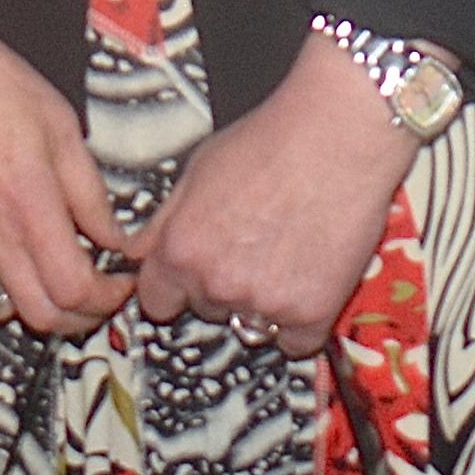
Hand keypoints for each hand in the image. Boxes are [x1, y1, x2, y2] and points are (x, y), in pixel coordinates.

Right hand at [0, 0, 131, 335]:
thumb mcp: (61, 126)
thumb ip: (90, 193)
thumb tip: (113, 242)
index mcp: (29, 203)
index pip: (76, 289)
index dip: (107, 298)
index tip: (119, 284)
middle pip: (40, 315)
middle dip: (78, 314)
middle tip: (93, 292)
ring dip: (30, 305)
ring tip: (45, 277)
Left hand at [130, 30, 422, 357]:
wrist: (339, 134)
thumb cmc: (269, 140)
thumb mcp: (197, 169)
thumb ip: (162, 221)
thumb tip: (135, 253)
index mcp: (180, 250)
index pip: (156, 302)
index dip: (174, 286)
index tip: (193, 274)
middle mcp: (215, 283)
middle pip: (207, 309)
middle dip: (224, 285)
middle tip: (256, 243)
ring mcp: (263, 303)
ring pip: (251, 325)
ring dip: (262, 302)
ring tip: (287, 252)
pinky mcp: (311, 314)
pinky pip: (296, 340)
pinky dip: (302, 319)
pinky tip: (311, 276)